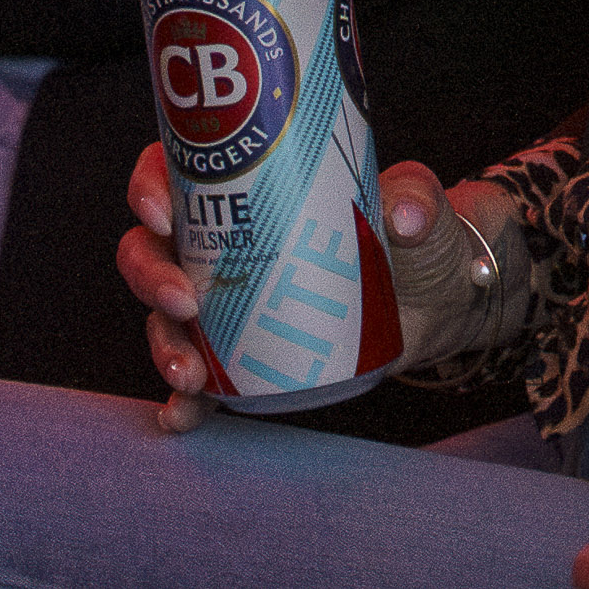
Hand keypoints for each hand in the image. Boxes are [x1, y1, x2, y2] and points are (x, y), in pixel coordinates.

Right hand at [119, 142, 524, 431]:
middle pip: (155, 249)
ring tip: (192, 373)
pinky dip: (183, 400)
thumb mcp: (421, 207)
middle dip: (152, 276)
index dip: (151, 187)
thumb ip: (418, 198)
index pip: (179, 172)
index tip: (163, 212)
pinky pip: (198, 378)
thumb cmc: (420, 233)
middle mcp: (227, 241)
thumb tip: (403, 216)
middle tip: (185, 302)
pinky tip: (182, 416)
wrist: (438, 298)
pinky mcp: (244, 354)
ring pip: (167, 317)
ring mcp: (230, 301)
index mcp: (254, 186)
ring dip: (163, 344)